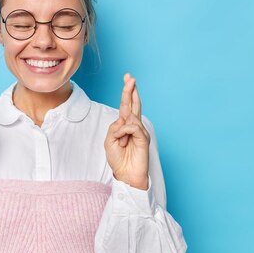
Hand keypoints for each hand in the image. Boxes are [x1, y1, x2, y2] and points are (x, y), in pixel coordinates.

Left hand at [104, 73, 149, 189]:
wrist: (126, 175)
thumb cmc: (118, 160)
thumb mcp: (109, 141)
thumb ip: (115, 127)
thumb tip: (126, 120)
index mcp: (125, 125)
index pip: (127, 105)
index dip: (127, 92)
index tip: (128, 78)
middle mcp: (134, 126)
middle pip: (133, 104)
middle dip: (131, 90)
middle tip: (130, 77)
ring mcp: (140, 131)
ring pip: (130, 118)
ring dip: (121, 131)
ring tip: (122, 143)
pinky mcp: (144, 138)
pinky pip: (132, 127)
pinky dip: (125, 133)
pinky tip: (124, 142)